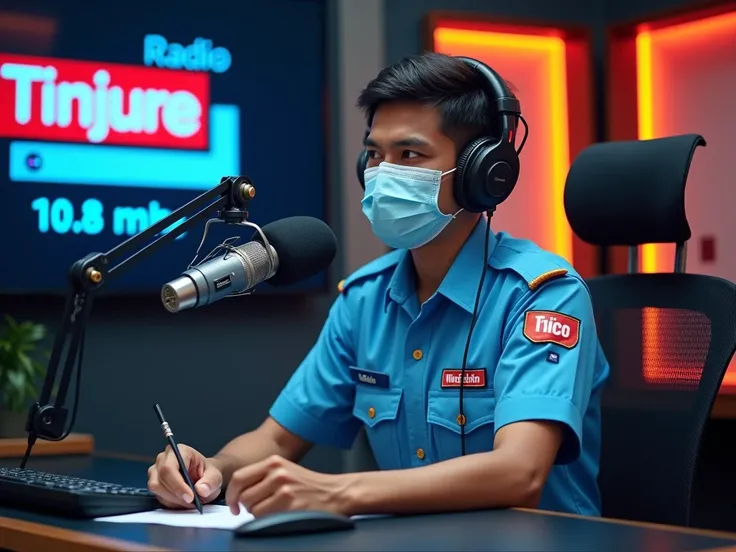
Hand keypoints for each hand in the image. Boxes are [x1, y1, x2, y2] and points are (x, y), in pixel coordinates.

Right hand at [147, 444, 222, 508]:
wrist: (204, 477)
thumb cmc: (208, 473)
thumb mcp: (215, 476)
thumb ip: (210, 482)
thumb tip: (201, 490)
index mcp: (179, 451)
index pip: (169, 467)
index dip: (177, 484)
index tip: (190, 497)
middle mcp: (164, 458)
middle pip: (160, 479)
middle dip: (176, 494)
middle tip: (191, 502)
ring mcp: (156, 471)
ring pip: (156, 488)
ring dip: (172, 499)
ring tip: (189, 501)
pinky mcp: (155, 483)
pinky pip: (158, 496)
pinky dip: (171, 502)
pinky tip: (183, 502)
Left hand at [226, 455, 350, 516]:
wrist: (335, 492)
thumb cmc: (308, 485)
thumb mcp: (285, 470)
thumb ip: (262, 476)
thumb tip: (237, 493)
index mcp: (274, 462)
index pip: (239, 477)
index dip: (231, 494)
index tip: (233, 505)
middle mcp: (278, 473)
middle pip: (244, 496)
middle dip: (247, 507)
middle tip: (259, 509)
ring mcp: (285, 490)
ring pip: (253, 509)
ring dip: (259, 515)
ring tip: (274, 510)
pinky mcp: (291, 506)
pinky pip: (266, 519)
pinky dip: (269, 521)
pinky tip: (282, 515)